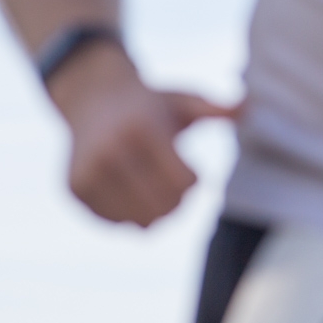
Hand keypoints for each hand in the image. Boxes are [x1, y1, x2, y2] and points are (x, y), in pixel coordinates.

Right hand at [50, 44, 236, 227]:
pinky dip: (127, 215)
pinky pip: (114, 223)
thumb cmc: (148, 104)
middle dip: (177, 203)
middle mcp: (109, 152)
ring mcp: (88, 173)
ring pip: (138, 222)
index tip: (190, 172)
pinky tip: (129, 195)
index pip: (183, 184)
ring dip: (154, 214)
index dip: (193, 182)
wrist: (92, 100)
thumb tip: (248, 107)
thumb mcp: (182, 99)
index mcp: (141, 129)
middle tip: (174, 188)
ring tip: (154, 193)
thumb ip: (214, 108)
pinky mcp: (75, 190)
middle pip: (163, 208)